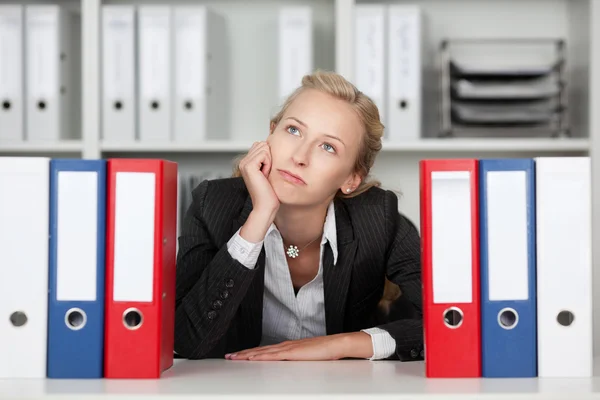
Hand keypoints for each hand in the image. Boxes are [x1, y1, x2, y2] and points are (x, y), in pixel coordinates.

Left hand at [224, 332, 373, 360]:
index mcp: (288, 347)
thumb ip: (297, 361)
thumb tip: (289, 367)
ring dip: (247, 355)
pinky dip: (260, 357)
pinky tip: (251, 358)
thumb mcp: (307, 358)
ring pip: (262, 352)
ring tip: (234, 357)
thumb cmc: (325, 352)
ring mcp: (287, 348)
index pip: (265, 351)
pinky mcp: (292, 352)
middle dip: (243, 353)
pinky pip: (272, 356)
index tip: (239, 355)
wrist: (336, 344)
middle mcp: (285, 346)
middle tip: (229, 356)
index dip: (251, 353)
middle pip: (259, 350)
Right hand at [239, 141, 279, 216]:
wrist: (265, 205)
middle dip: (269, 158)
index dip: (268, 156)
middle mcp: (243, 162)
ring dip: (269, 161)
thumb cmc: (269, 191)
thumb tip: (269, 144)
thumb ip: (265, 157)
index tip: (266, 172)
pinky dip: (268, 164)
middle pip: (262, 145)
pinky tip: (264, 175)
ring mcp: (244, 163)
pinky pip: (264, 154)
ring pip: (264, 148)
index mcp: (246, 162)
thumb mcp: (268, 170)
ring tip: (265, 175)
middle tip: (266, 174)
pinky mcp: (248, 166)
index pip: (260, 145)